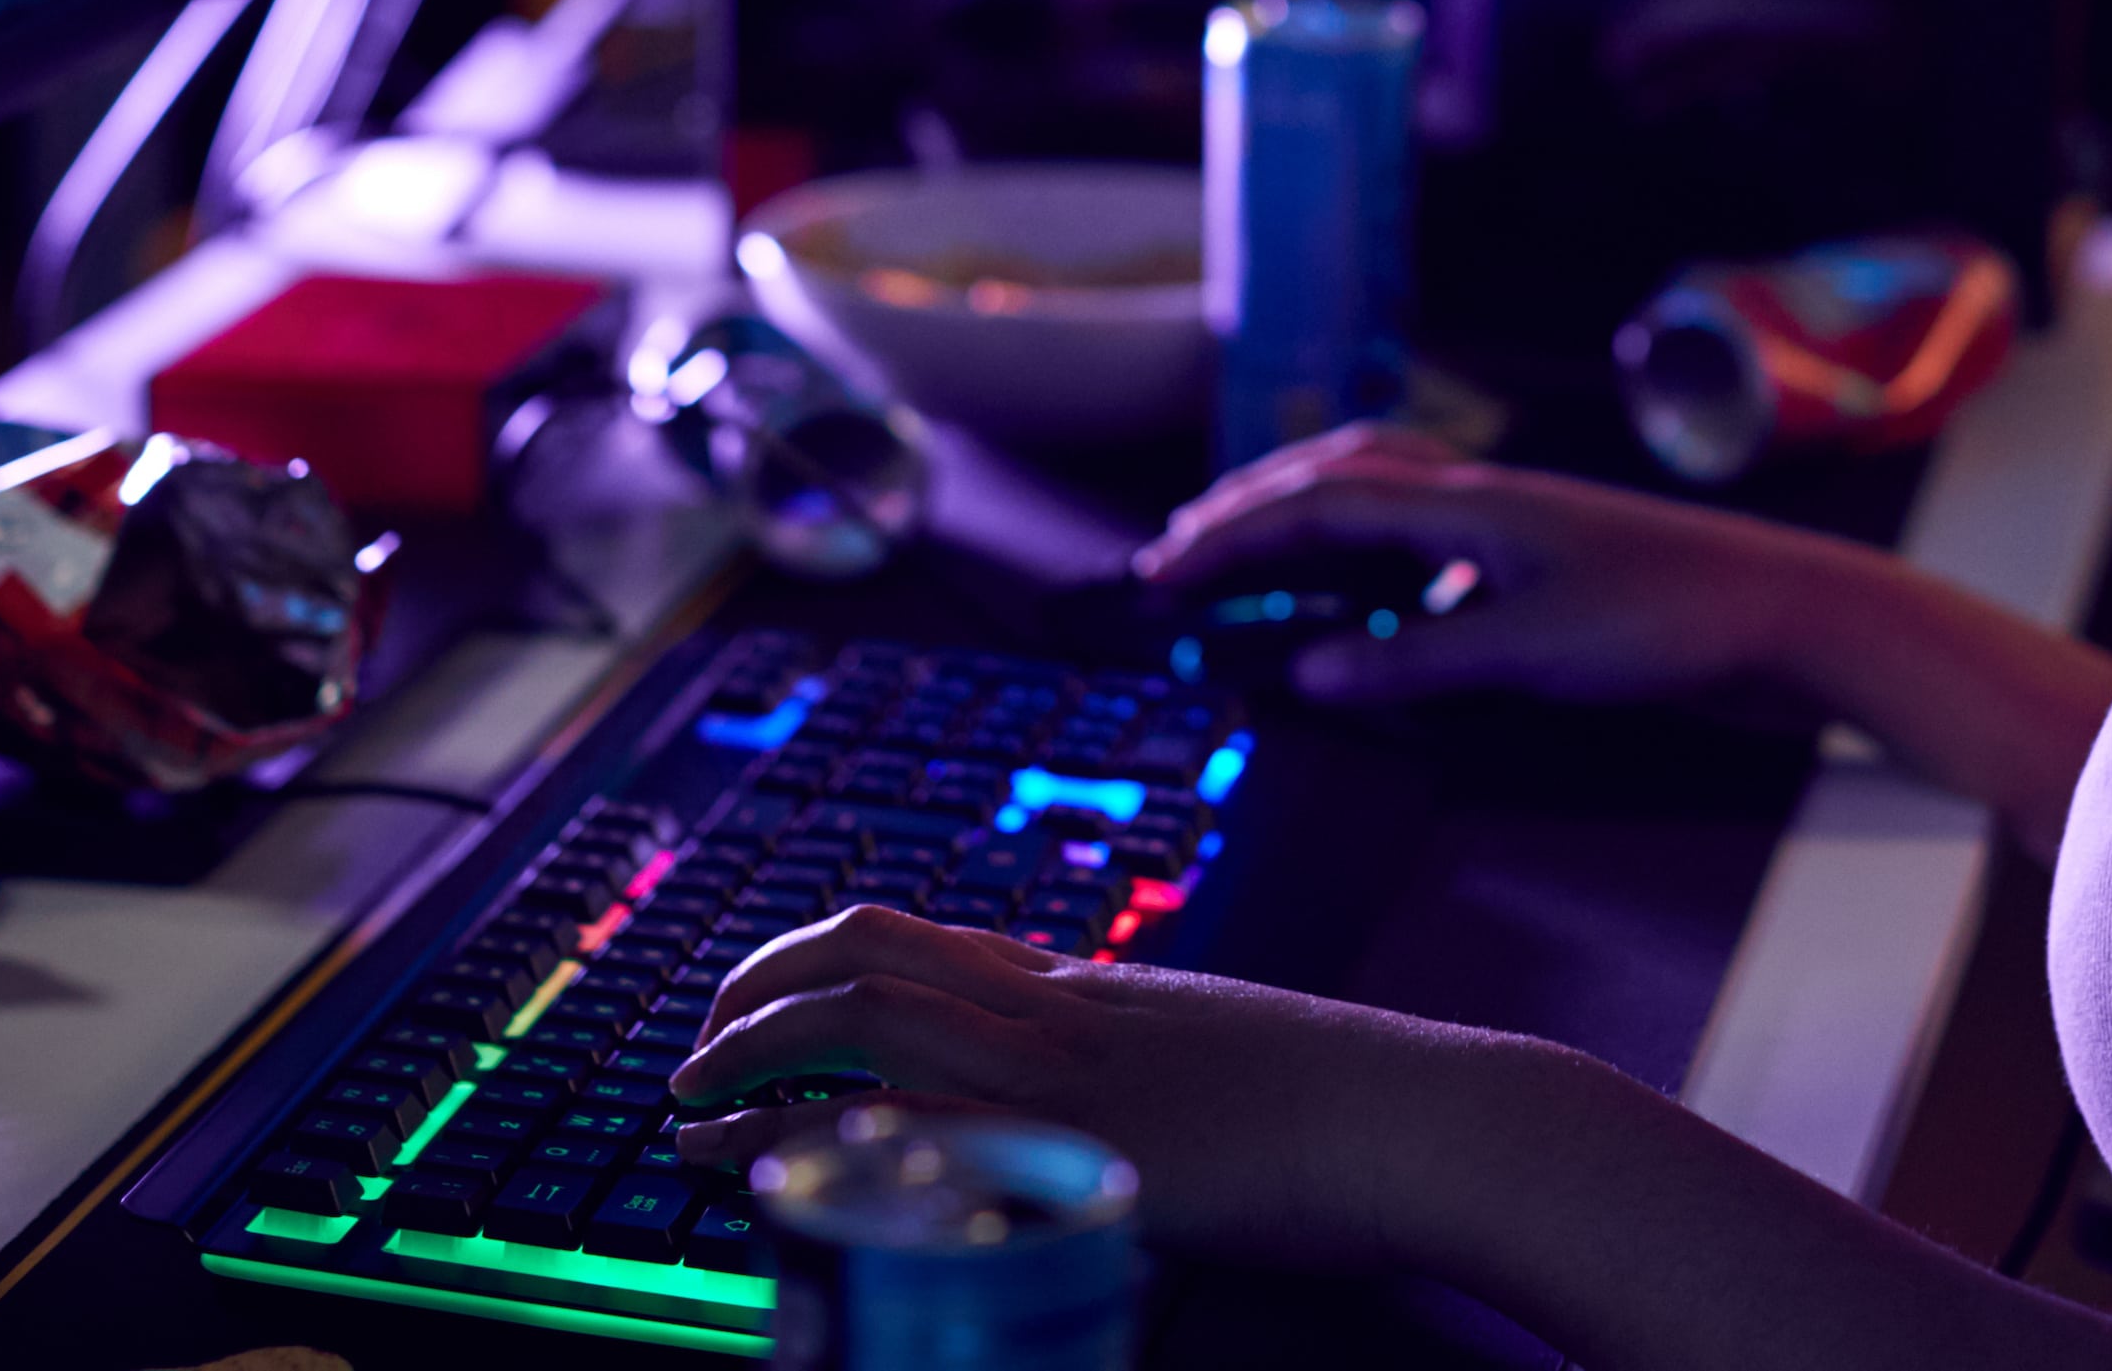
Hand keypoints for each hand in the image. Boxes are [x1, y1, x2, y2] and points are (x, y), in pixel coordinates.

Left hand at [664, 905, 1556, 1264]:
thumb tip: (1098, 1085)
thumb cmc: (1349, 1104)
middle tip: (696, 1048)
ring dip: (751, 1055)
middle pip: (870, 952)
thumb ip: (1142, 1056)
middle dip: (758, 990)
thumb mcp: (1222, 1054)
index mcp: (1094, 985)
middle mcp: (1062, 1008)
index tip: (762, 998)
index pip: (923, 938)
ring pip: (867, 1018)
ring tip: (685, 1105)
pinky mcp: (1078, 1148)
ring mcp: (1066, 1071)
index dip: (818, 959)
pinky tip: (758, 1173)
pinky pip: (915, 1126)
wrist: (1427, 1117)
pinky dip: (815, 1142)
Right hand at [1132, 422, 1856, 710]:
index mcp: (1471, 504)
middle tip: (1180, 555)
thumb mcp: (1534, 651)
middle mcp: (1486, 501)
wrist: (1794, 617)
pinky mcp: (1549, 569)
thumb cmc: (1675, 626)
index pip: (1319, 503)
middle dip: (1251, 511)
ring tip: (1254, 560)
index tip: (1162, 570)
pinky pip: (1430, 546)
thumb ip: (1419, 660)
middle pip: (1340, 478)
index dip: (1232, 536)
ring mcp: (1518, 530)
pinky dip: (1378, 561)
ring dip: (1309, 520)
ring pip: (1386, 499)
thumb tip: (1311, 674)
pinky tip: (1375, 611)